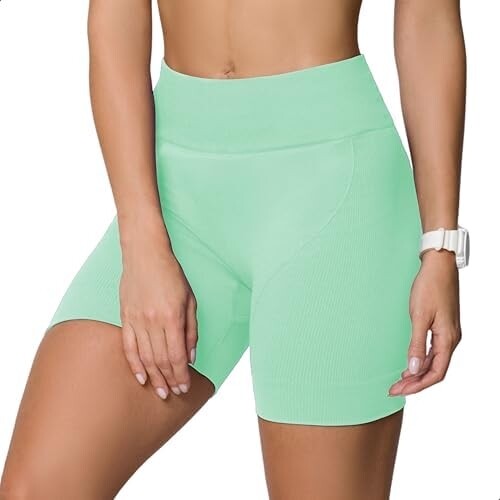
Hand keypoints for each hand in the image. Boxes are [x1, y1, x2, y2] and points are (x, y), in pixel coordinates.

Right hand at [119, 229, 197, 399]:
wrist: (145, 255)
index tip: (185, 387)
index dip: (181, 374)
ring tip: (160, 391)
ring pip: (145, 357)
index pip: (177, 355)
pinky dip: (134, 364)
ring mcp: (137, 320)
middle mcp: (153, 322)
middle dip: (169, 379)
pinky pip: (128, 346)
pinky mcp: (125, 317)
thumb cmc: (172, 275)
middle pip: (161, 360)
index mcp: (172, 317)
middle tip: (173, 394)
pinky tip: (140, 377)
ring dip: (153, 377)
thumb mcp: (190, 299)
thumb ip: (191, 329)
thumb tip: (191, 356)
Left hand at [389, 249, 461, 395]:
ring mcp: (448, 333)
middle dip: (415, 382)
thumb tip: (414, 369)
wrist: (438, 266)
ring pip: (435, 362)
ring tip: (399, 381)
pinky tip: (410, 364)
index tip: (399, 391)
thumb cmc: (429, 287)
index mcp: (448, 339)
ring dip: (418, 373)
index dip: (418, 385)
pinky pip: (434, 351)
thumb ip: (417, 344)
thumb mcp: (419, 316)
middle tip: (394, 389)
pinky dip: (422, 360)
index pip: (436, 373)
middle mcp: (451, 339)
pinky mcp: (443, 326)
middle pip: (435, 370)